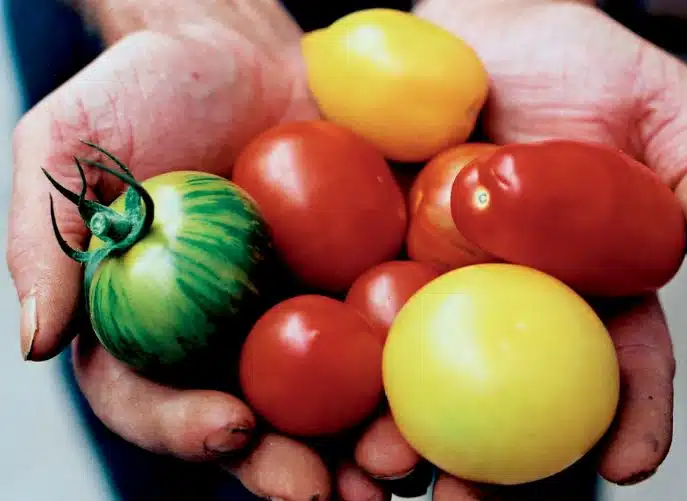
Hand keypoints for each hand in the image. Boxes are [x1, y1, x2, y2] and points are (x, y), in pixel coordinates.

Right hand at [7, 2, 418, 499]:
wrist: (237, 55)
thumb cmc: (143, 94)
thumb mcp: (67, 154)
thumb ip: (48, 245)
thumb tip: (37, 340)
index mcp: (148, 330)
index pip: (155, 402)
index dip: (186, 429)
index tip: (229, 428)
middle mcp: (225, 339)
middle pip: (253, 425)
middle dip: (287, 466)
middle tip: (324, 492)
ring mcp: (298, 317)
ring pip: (326, 402)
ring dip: (360, 445)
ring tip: (393, 467)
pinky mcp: (357, 284)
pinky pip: (384, 334)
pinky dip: (408, 370)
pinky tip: (435, 397)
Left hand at [386, 0, 686, 496]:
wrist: (469, 28)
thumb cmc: (569, 59)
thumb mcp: (653, 100)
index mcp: (587, 278)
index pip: (617, 362)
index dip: (631, 418)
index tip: (629, 467)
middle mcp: (511, 297)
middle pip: (512, 398)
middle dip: (498, 464)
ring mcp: (439, 283)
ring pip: (429, 377)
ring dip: (409, 433)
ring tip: (388, 470)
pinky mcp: (375, 256)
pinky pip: (362, 315)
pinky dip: (350, 362)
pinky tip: (330, 400)